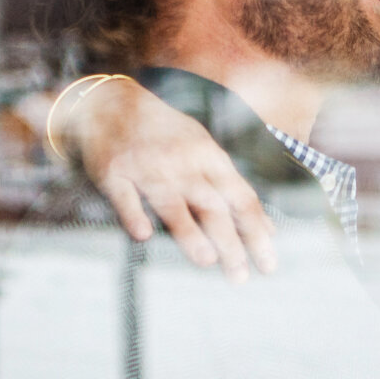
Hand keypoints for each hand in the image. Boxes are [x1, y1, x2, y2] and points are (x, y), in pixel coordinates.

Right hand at [64, 77, 276, 279]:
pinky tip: (143, 235)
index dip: (256, 232)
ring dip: (189, 231)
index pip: (241, 199)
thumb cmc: (166, 133)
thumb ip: (235, 190)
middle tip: (240, 277)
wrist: (111, 101)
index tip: (268, 264)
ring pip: (172, 203)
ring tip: (206, 260)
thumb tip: (269, 229)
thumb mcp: (206, 152)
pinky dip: (134, 214)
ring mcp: (147, 167)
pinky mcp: (114, 171)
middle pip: (212, 207)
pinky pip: (125, 196)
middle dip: (229, 243)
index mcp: (209, 158)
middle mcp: (182, 163)